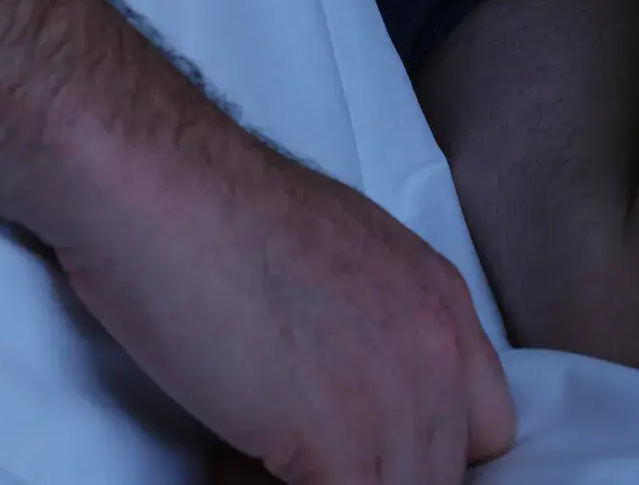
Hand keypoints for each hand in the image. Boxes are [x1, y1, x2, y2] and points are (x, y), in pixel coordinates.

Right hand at [47, 113, 515, 484]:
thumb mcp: (336, 252)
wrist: (156, 182)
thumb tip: (342, 389)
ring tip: (248, 449)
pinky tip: (229, 458)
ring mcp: (399, 401)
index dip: (420, 452)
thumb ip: (372, 328)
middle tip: (289, 452)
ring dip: (321, 481)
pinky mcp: (341, 444)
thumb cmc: (212, 204)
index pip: (482, 428)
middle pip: (436, 474)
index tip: (355, 454)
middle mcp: (439, 350)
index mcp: (442, 300)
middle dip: (362, 471)